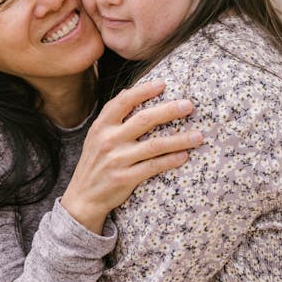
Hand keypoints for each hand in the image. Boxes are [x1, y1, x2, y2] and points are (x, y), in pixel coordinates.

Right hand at [61, 80, 201, 233]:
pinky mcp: (125, 178)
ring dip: (179, 139)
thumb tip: (128, 91)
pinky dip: (171, 160)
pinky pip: (154, 166)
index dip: (144, 90)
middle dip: (169, 110)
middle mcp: (108, 140)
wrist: (82, 198)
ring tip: (198, 136)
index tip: (163, 84)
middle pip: (144, 120)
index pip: (123, 102)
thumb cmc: (94, 163)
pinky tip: (184, 156)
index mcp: (101, 126)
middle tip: (189, 105)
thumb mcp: (95, 136)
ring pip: (154, 145)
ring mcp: (117, 160)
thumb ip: (110, 115)